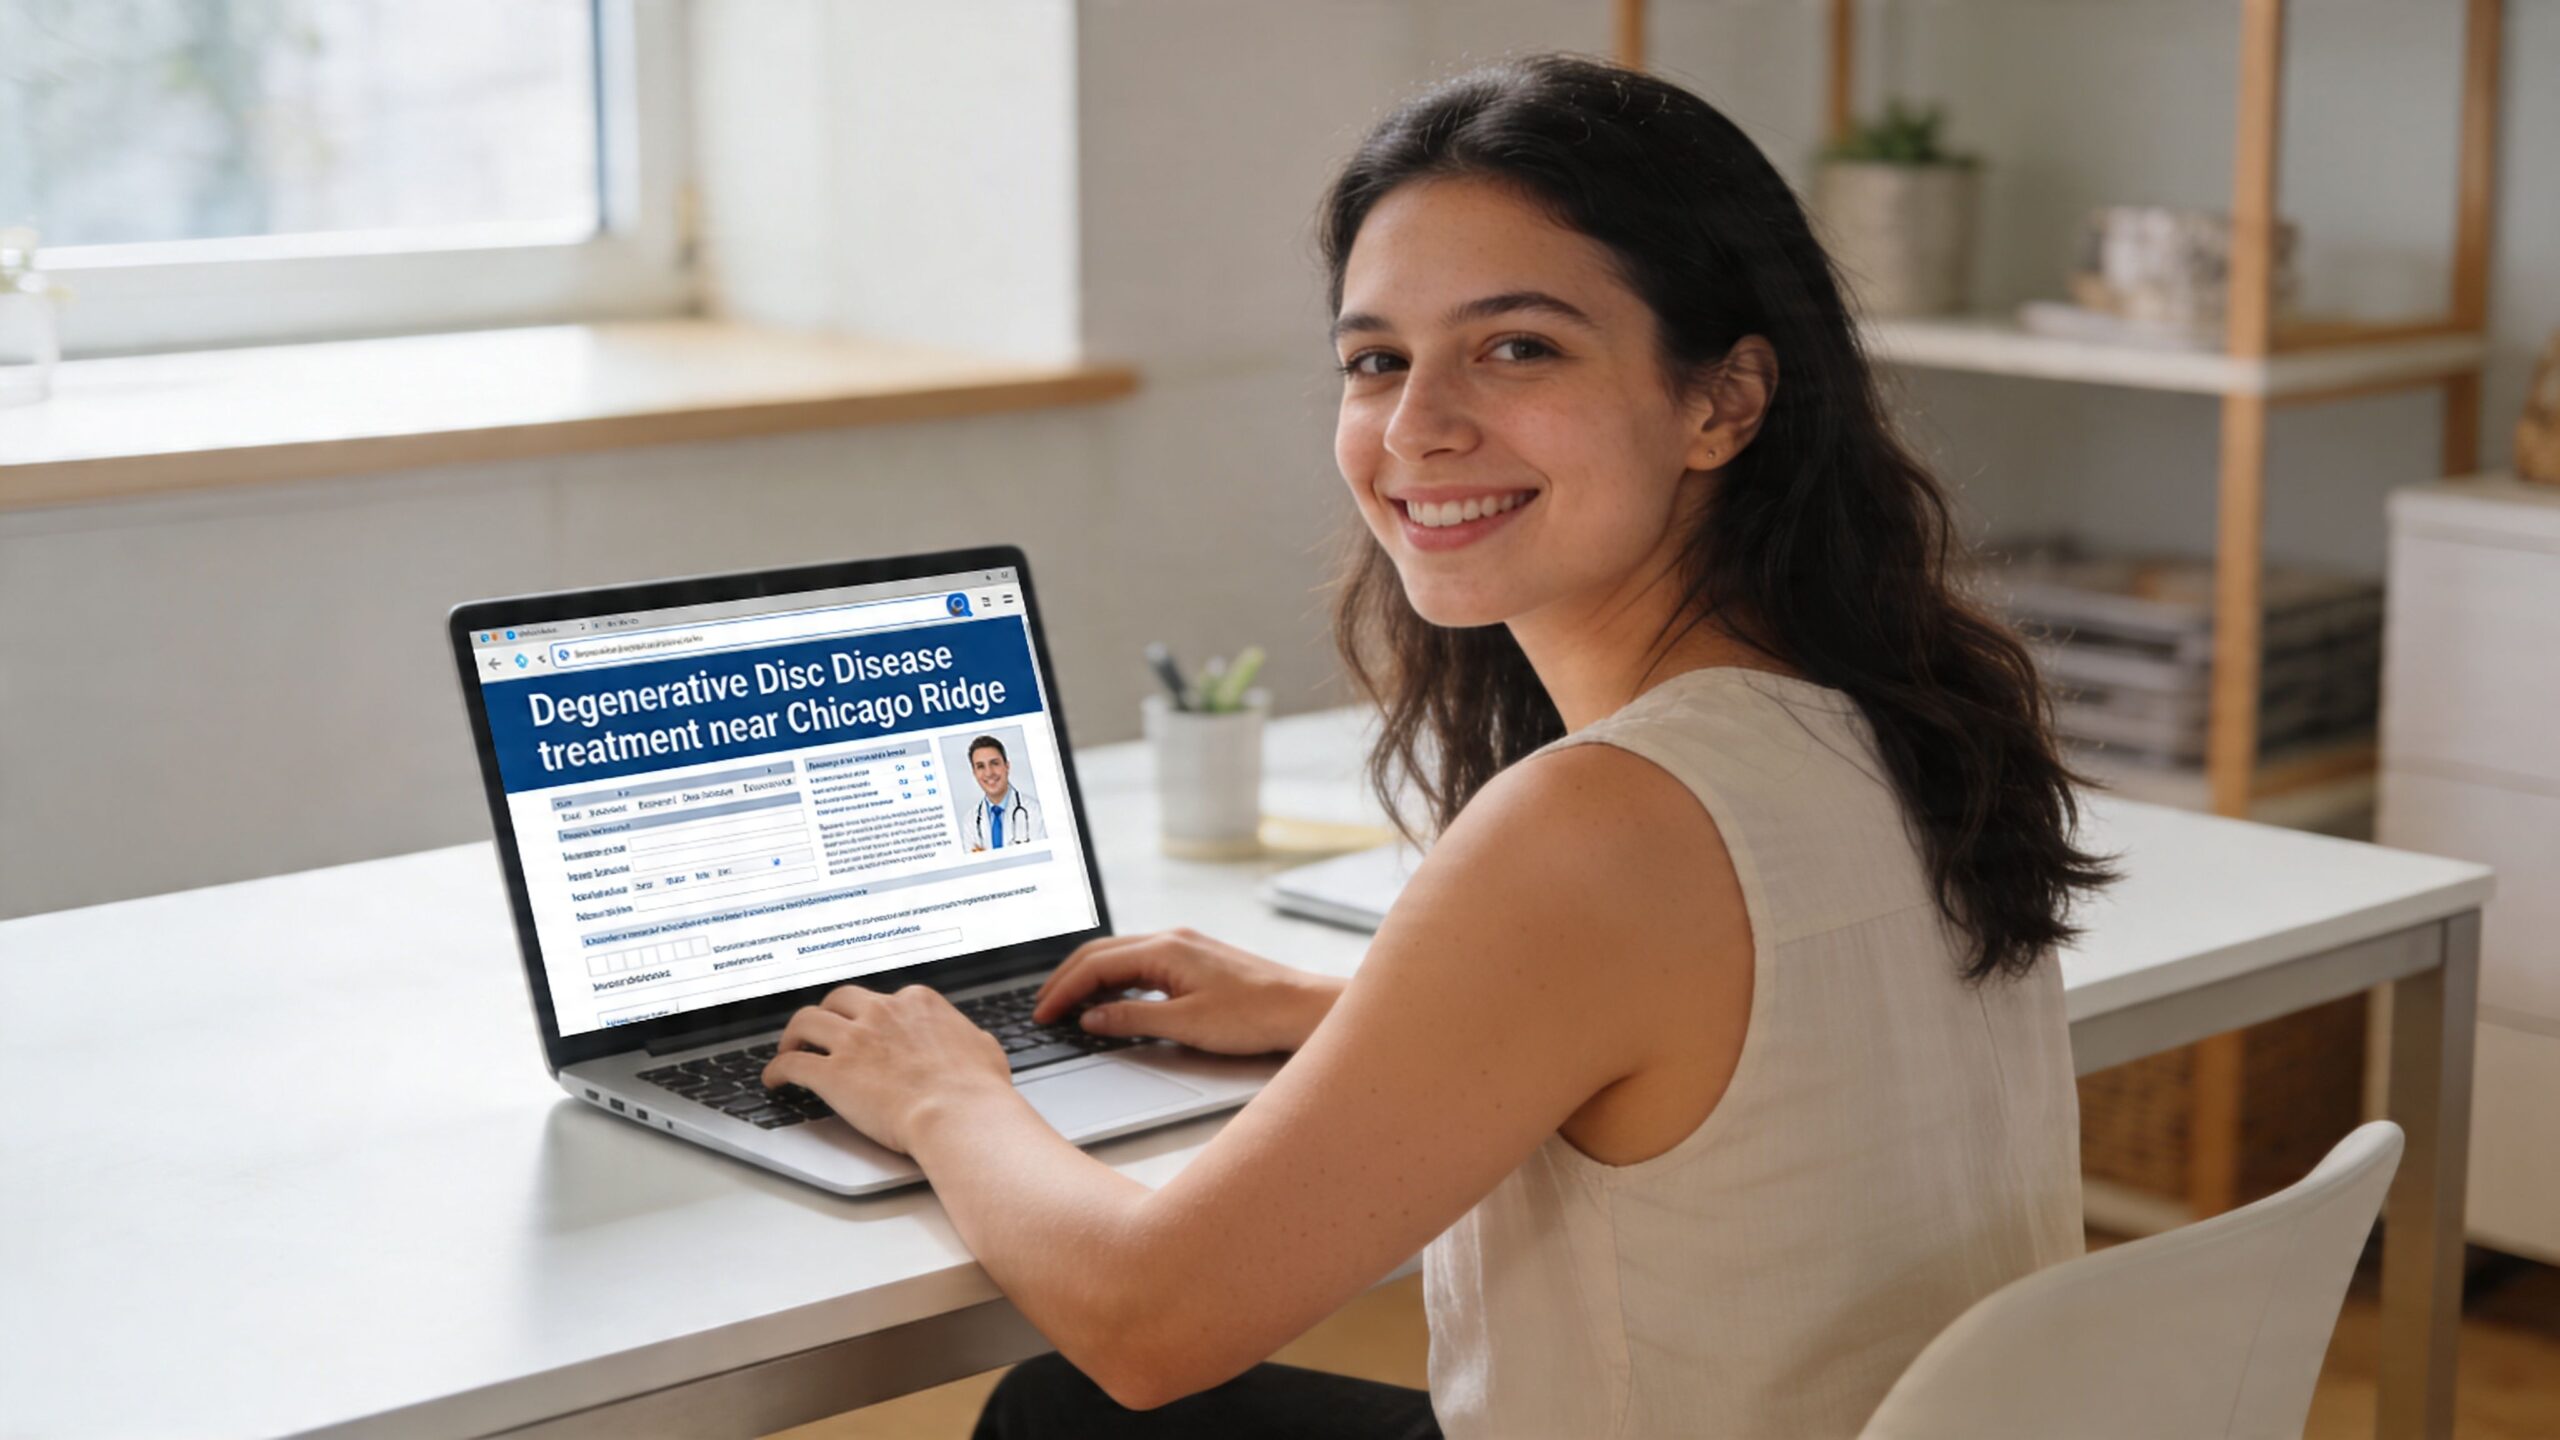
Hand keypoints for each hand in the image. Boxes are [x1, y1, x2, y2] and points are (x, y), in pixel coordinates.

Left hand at [762, 984, 1017, 1153]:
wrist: (960, 1115)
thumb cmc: (978, 1091)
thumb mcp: (985, 1051)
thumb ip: (972, 1040)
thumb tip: (976, 1042)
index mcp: (917, 1003)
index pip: (882, 999)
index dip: (869, 1015)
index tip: (864, 1027)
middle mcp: (881, 1012)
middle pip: (838, 1000)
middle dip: (827, 1014)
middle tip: (820, 1032)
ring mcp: (855, 1040)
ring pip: (805, 1022)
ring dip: (793, 1036)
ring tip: (788, 1049)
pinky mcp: (833, 1073)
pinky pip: (791, 1064)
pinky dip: (776, 1070)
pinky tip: (773, 1080)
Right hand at [1034, 929, 1342, 1055]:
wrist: (1303, 1008)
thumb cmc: (1254, 1016)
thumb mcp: (1186, 1025)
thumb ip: (1132, 1020)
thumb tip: (1091, 1019)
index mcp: (1165, 949)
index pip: (1095, 965)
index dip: (1063, 991)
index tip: (1042, 1014)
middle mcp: (1172, 939)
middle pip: (1101, 953)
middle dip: (1066, 979)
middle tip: (1043, 1007)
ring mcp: (1185, 946)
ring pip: (1120, 955)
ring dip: (1089, 977)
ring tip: (1067, 1004)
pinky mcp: (1196, 959)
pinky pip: (1141, 962)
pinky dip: (1115, 979)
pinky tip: (1110, 998)